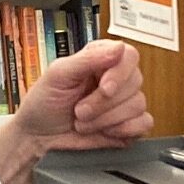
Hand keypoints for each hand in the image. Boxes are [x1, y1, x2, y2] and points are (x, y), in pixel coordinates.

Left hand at [0, 40, 150, 183]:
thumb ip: (88, 59)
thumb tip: (119, 47)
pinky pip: (145, 124)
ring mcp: (123, 102)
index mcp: (101, 59)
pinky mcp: (128, 125)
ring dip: (107, 119)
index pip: (129, 56)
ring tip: (84, 123)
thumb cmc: (44, 103)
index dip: (119, 73)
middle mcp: (116, 78)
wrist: (37, 137)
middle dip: (104, 103)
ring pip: (138, 105)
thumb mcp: (58, 75)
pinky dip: (126, 130)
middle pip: (134, 82)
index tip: (104, 88)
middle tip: (79, 111)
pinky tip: (106, 132)